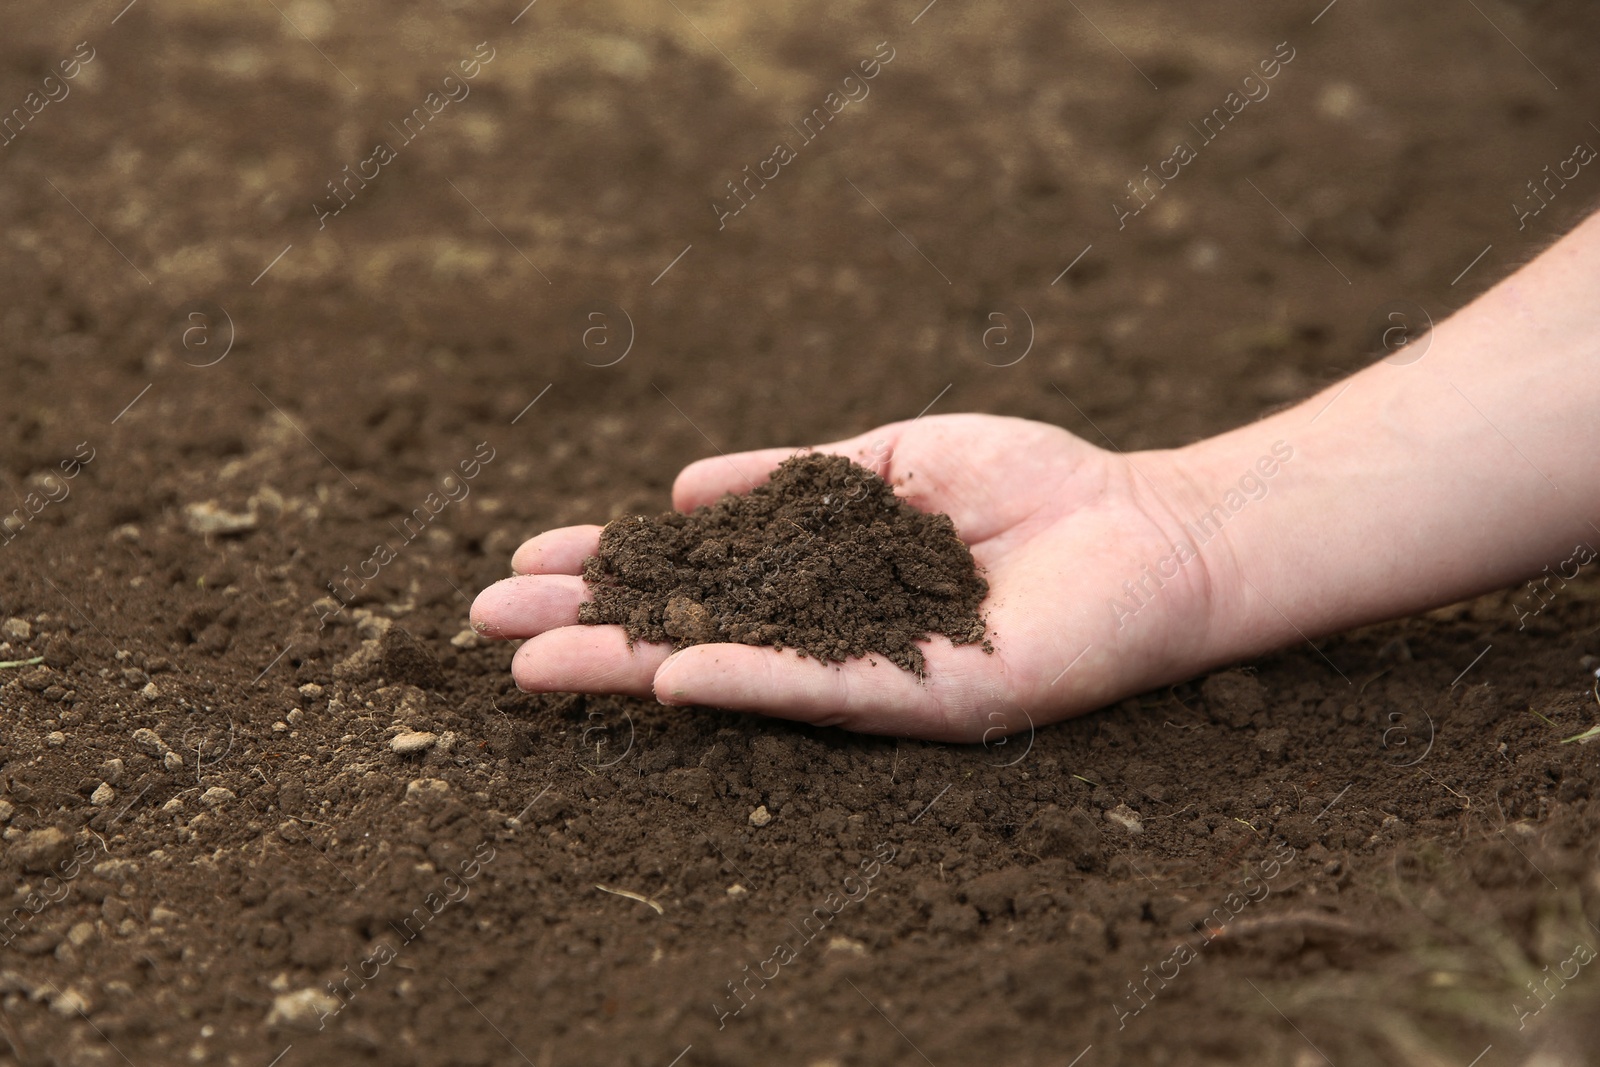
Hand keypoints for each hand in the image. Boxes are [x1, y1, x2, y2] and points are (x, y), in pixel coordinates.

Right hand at [470, 414, 1233, 741]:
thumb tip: (687, 491)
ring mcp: (871, 675)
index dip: (615, 567)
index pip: (697, 576)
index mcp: (821, 577)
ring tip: (534, 664)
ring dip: (631, 667)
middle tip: (487, 625)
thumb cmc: (1034, 485)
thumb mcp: (893, 460)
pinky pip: (822, 693)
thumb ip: (795, 480)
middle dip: (590, 627)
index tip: (531, 557)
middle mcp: (831, 634)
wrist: (1151, 529)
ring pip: (733, 672)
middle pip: (691, 631)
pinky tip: (668, 675)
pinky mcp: (926, 702)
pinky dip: (745, 680)